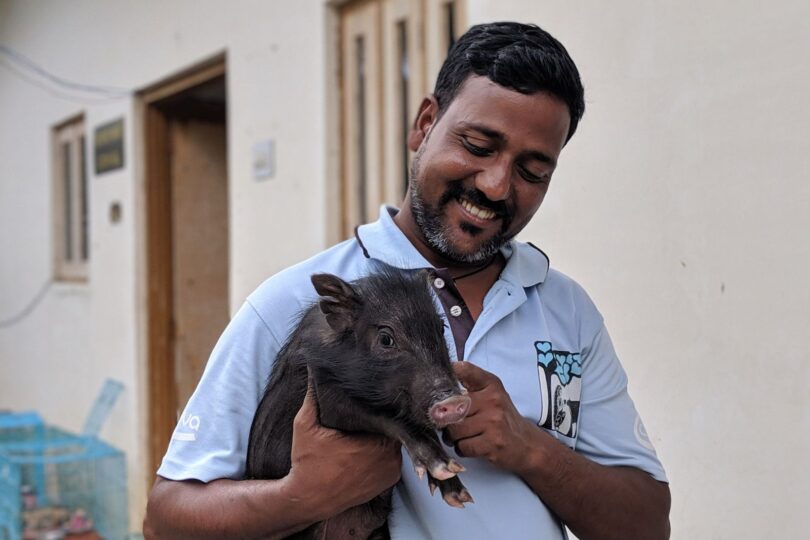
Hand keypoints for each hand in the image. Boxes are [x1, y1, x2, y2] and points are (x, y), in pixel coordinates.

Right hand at [283, 377, 401, 520]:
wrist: (309, 500)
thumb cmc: (307, 463)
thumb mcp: (305, 426)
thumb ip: (313, 397)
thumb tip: (314, 369)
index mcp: (374, 442)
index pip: (391, 414)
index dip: (384, 403)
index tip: (375, 394)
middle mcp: (388, 458)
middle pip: (395, 427)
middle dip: (385, 418)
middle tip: (373, 406)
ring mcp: (391, 472)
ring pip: (396, 442)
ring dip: (386, 435)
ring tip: (372, 424)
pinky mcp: (390, 482)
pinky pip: (394, 458)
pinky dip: (386, 451)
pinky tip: (372, 443)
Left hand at [443, 362, 537, 473]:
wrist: (527, 444)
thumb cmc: (502, 417)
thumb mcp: (491, 394)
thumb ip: (470, 383)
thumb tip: (444, 374)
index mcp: (491, 385)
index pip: (466, 371)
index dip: (450, 374)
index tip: (443, 381)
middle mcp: (493, 400)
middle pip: (452, 408)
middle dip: (447, 420)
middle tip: (451, 424)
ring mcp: (494, 422)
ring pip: (455, 430)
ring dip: (453, 438)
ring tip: (462, 436)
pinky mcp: (493, 443)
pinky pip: (463, 447)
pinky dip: (462, 449)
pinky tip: (471, 446)